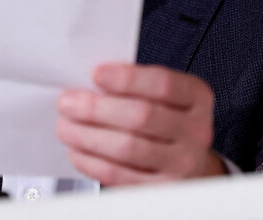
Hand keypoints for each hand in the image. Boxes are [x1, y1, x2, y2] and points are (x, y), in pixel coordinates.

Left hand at [56, 63, 225, 184]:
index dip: (127, 78)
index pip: (162, 84)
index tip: (96, 74)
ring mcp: (182, 164)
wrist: (190, 160)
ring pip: (127, 148)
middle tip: (67, 102)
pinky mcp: (162, 189)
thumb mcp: (164, 93)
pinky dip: (92, 162)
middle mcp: (195, 131)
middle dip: (96, 108)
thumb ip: (135, 85)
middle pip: (141, 116)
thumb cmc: (167, 117)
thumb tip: (90, 83)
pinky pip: (120, 176)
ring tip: (65, 126)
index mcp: (196, 97)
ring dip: (87, 136)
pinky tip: (77, 150)